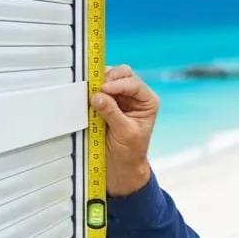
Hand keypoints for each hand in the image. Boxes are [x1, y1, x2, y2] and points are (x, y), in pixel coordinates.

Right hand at [91, 64, 158, 196]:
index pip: (134, 84)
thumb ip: (112, 113)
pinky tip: (90, 97)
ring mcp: (121, 96)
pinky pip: (99, 88)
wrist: (121, 163)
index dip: (119, 84)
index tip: (104, 89)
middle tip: (97, 89)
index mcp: (148, 102)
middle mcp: (135, 96)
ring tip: (93, 95)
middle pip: (123, 74)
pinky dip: (94, 89)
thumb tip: (98, 97)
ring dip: (100, 83)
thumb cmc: (130, 150)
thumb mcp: (124, 133)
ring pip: (109, 78)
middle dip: (109, 79)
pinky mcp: (107, 100)